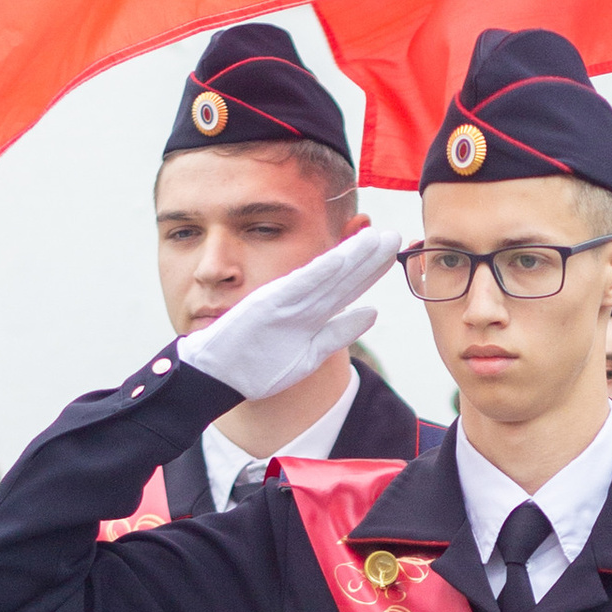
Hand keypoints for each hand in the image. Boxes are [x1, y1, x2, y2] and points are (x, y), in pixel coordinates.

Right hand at [184, 224, 402, 403]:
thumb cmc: (257, 364)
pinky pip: (298, 287)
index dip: (370, 268)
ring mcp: (283, 302)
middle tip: (396, 235)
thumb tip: (373, 313)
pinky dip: (320, 273)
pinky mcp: (267, 305)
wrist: (215, 375)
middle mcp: (299, 302)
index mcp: (310, 311)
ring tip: (377, 239)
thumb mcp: (309, 352)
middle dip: (369, 256)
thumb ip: (339, 332)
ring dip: (352, 257)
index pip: (346, 286)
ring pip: (326, 277)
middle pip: (341, 277)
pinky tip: (341, 259)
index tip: (392, 251)